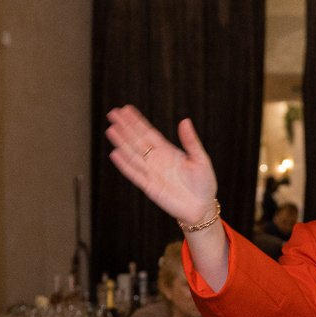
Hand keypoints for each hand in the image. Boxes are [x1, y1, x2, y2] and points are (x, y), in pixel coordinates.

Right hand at [104, 106, 219, 227]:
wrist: (202, 207)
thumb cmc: (204, 183)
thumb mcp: (201, 159)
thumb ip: (190, 141)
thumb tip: (185, 121)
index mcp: (168, 151)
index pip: (148, 132)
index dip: (137, 121)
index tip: (126, 109)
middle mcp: (156, 160)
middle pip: (137, 140)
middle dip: (125, 127)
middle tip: (113, 113)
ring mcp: (152, 173)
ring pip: (133, 154)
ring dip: (122, 143)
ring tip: (111, 130)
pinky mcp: (150, 187)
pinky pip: (135, 174)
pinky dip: (125, 164)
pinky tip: (115, 154)